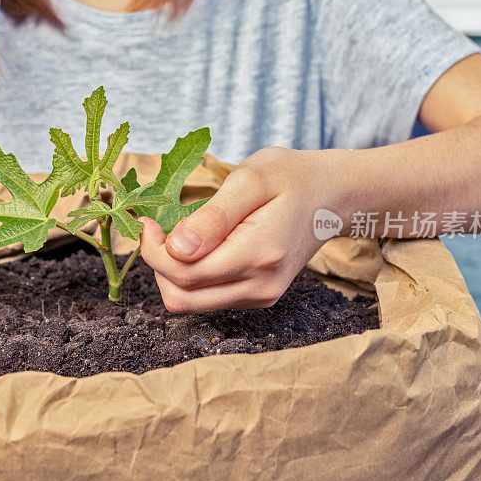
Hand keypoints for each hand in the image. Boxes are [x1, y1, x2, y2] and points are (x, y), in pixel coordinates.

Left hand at [140, 146, 336, 313]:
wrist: (333, 195)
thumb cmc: (291, 177)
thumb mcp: (250, 179)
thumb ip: (213, 217)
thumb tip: (176, 248)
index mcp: (259, 254)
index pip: (184, 273)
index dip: (153, 251)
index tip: (147, 221)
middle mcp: (261, 285)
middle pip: (182, 297)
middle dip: (158, 264)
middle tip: (158, 228)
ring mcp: (261, 296)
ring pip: (191, 303)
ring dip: (172, 272)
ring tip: (180, 235)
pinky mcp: (258, 297)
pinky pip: (207, 298)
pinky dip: (190, 277)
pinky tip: (199, 246)